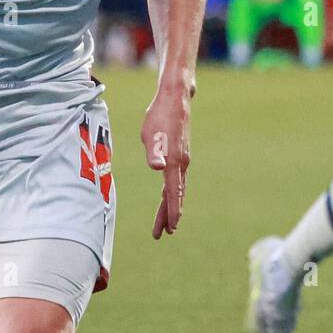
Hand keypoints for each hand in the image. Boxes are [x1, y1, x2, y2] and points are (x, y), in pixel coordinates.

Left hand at [141, 84, 191, 239]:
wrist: (175, 99)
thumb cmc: (159, 115)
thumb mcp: (150, 133)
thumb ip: (154, 152)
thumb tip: (156, 167)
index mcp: (173, 160)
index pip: (173, 192)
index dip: (172, 211)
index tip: (171, 228)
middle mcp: (181, 163)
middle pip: (176, 195)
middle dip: (170, 215)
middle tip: (164, 233)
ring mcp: (183, 159)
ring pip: (177, 188)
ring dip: (172, 206)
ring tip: (167, 223)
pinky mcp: (180, 154)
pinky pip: (177, 180)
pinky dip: (173, 192)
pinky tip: (169, 196)